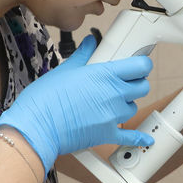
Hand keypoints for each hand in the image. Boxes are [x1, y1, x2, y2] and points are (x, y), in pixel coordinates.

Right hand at [0, 34, 153, 171]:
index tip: (138, 65)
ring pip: (133, 108)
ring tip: (113, 102)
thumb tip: (90, 43)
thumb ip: (83, 55)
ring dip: (127, 104)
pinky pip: (130, 137)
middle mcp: (114, 94)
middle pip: (142, 87)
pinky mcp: (107, 135)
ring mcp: (113, 116)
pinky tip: (146, 139)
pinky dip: (138, 138)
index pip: (140, 66)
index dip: (141, 64)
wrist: (36, 127)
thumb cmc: (45, 98)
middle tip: (126, 82)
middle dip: (136, 83)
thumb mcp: (65, 69)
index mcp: (105, 75)